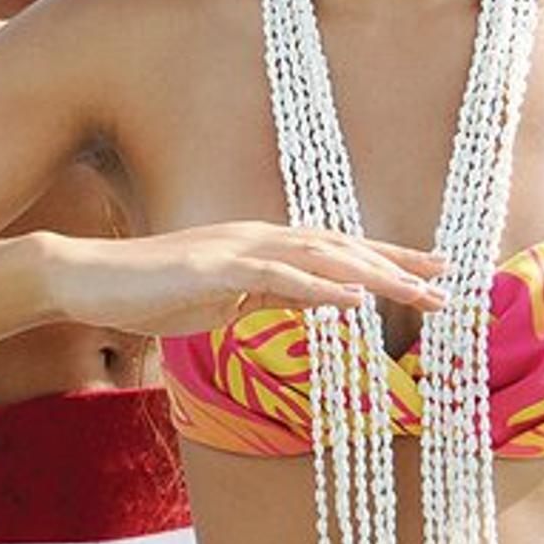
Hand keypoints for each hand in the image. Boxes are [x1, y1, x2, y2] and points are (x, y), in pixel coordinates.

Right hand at [49, 221, 447, 338]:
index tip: (433, 273)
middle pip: (343, 247)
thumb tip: (316, 306)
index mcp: (261, 245)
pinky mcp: (216, 268)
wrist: (91, 279)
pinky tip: (356, 300)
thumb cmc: (149, 294)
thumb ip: (268, 300)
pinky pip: (278, 278)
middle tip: (453, 282)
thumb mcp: (222, 301)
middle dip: (400, 265)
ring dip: (377, 275)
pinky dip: (321, 287)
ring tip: (424, 294)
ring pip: (322, 256)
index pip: (337, 250)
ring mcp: (238, 248)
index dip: (387, 260)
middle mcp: (258, 237)